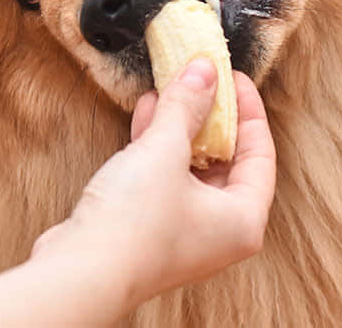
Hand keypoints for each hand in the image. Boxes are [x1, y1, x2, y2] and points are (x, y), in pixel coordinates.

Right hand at [33, 59, 275, 314]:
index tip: (232, 77)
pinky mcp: (153, 228)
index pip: (261, 152)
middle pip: (228, 158)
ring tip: (171, 86)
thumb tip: (205, 70)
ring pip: (193, 166)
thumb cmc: (135, 223)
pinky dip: (159, 145)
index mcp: (244, 219)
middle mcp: (221, 231)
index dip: (248, 109)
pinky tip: (146, 112)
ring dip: (180, 125)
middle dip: (210, 114)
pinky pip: (166, 177)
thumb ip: (187, 105)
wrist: (80, 271)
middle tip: (202, 79)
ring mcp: (186, 232)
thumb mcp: (166, 149)